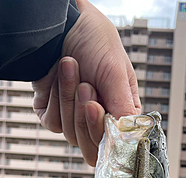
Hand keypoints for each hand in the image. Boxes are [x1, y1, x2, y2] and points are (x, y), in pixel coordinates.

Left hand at [32, 0, 140, 166]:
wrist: (59, 24)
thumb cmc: (93, 40)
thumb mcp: (115, 73)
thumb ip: (124, 109)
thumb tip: (131, 141)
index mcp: (120, 112)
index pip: (114, 143)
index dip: (102, 131)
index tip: (95, 107)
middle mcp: (99, 120)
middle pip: (91, 145)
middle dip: (84, 115)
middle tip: (85, 85)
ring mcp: (75, 120)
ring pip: (71, 133)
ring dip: (69, 99)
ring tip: (71, 68)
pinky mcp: (54, 116)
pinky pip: (53, 123)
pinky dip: (55, 98)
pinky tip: (58, 76)